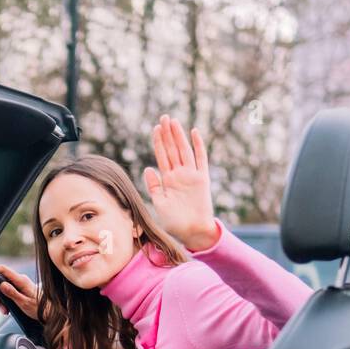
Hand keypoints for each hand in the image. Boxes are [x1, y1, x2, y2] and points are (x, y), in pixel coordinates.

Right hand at [0, 264, 45, 320]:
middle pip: (0, 280)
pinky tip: (7, 308)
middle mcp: (20, 280)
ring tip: (4, 310)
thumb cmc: (39, 308)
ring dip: (0, 299)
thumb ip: (12, 293)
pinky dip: (5, 300)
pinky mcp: (19, 289)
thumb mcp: (24, 303)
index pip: (3, 269)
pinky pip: (8, 291)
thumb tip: (2, 285)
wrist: (49, 313)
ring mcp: (20, 284)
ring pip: (3, 287)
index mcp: (21, 280)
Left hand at [142, 115, 218, 252]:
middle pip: (172, 149)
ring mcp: (191, 175)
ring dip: (179, 136)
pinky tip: (194, 132)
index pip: (162, 156)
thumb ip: (153, 186)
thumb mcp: (159, 204)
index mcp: (167, 180)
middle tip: (164, 117)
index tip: (155, 128)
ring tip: (173, 121)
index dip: (158, 142)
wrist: (192, 231)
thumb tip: (147, 169)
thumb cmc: (174, 221)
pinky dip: (198, 145)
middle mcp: (179, 174)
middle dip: (168, 134)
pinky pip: (201, 159)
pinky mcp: (202, 178)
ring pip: (184, 150)